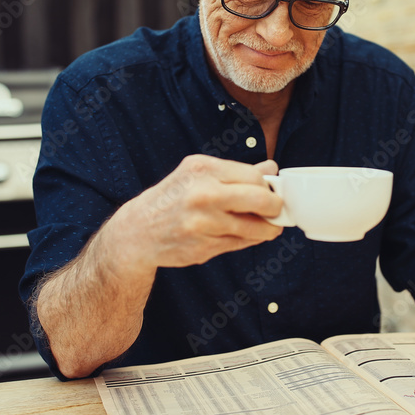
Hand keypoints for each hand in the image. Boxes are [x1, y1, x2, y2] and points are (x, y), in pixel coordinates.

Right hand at [115, 155, 283, 269]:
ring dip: (268, 229)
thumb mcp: (198, 174)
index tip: (271, 192)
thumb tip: (271, 167)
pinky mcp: (203, 247)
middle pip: (260, 199)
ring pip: (255, 227)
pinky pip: (240, 244)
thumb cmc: (171, 199)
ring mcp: (203, 223)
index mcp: (203, 170)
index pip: (254, 176)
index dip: (268, 186)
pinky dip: (248, 240)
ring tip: (268, 227)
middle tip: (277, 211)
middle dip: (276, 207)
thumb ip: (235, 172)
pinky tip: (245, 235)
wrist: (137, 232)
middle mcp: (202, 195)